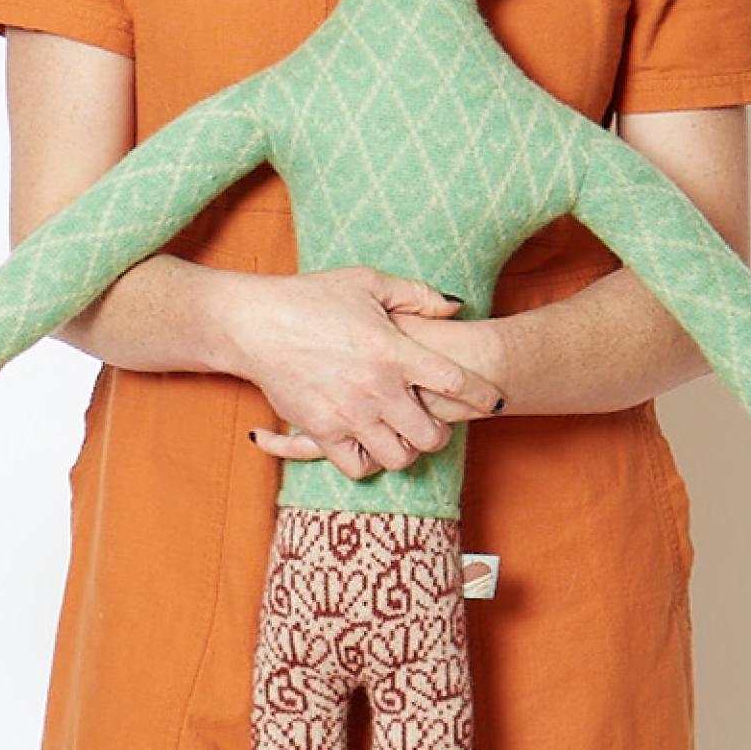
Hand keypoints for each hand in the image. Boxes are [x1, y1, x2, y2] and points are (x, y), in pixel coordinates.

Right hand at [230, 267, 505, 480]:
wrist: (255, 323)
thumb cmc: (312, 296)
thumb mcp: (368, 282)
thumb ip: (417, 295)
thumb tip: (455, 308)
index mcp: (394, 351)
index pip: (457, 382)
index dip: (483, 395)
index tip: (495, 401)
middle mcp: (377, 389)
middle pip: (432, 436)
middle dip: (441, 431)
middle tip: (435, 420)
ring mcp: (350, 414)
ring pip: (400, 457)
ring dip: (407, 448)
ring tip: (402, 433)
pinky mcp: (322, 431)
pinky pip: (359, 467)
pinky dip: (369, 460)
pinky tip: (368, 441)